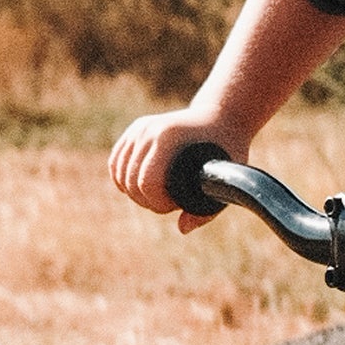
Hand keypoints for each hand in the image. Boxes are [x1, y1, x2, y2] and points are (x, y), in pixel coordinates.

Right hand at [108, 108, 249, 234]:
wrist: (223, 115)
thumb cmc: (229, 147)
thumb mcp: (227, 177)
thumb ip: (208, 209)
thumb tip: (182, 229)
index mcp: (169, 137)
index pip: (147, 181)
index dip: (157, 203)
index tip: (175, 206)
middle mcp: (150, 130)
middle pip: (131, 180)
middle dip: (147, 201)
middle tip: (169, 204)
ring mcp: (140, 128)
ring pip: (120, 172)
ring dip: (134, 193)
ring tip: (158, 197)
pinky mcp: (136, 129)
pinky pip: (116, 161)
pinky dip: (121, 179)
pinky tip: (134, 188)